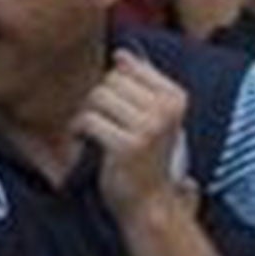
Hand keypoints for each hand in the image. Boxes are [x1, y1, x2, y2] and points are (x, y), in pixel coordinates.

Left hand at [72, 50, 189, 222]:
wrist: (149, 202)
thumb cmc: (145, 157)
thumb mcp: (152, 116)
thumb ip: (139, 83)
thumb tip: (121, 53)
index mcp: (175, 97)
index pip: (127, 67)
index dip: (111, 87)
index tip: (114, 110)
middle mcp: (166, 109)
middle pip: (109, 81)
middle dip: (97, 101)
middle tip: (101, 124)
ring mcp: (149, 128)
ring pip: (96, 98)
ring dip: (87, 115)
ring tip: (94, 133)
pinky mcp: (127, 146)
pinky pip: (88, 120)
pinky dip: (79, 130)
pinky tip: (84, 142)